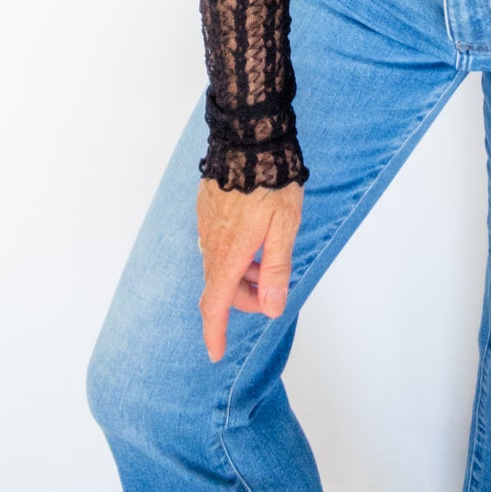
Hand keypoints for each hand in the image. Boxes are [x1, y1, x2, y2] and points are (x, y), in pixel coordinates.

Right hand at [195, 177, 303, 361]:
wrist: (249, 138)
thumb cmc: (272, 182)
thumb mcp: (285, 229)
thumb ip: (277, 270)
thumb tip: (273, 309)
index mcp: (228, 254)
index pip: (215, 305)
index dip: (215, 333)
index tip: (216, 353)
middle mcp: (211, 243)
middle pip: (221, 286)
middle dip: (244, 298)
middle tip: (272, 294)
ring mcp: (206, 224)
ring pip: (219, 263)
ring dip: (240, 273)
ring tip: (268, 261)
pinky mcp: (206, 207)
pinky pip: (216, 241)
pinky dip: (233, 251)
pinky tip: (255, 236)